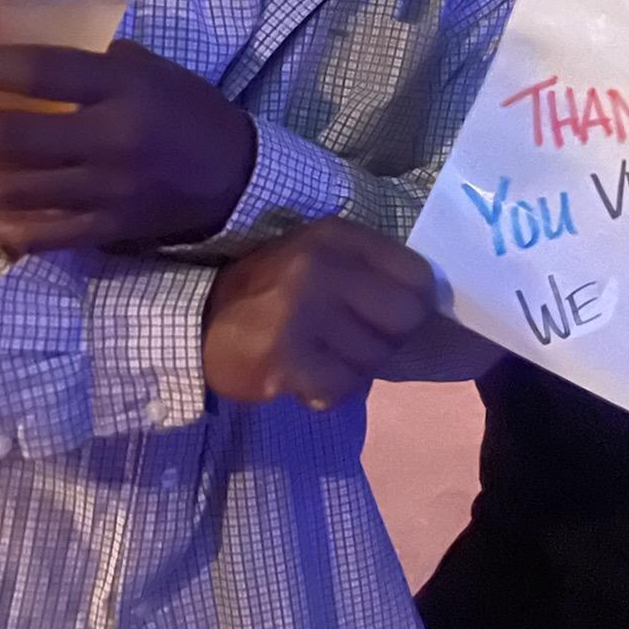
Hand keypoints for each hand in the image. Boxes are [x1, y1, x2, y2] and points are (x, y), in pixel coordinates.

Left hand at [0, 40, 256, 252]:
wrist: (238, 177)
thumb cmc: (185, 110)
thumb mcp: (146, 68)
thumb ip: (85, 61)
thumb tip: (10, 50)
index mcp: (124, 88)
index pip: (41, 70)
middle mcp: (113, 140)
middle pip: (12, 139)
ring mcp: (108, 191)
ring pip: (14, 192)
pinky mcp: (107, 230)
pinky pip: (39, 234)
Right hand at [202, 219, 436, 409]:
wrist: (196, 324)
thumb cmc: (272, 293)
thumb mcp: (320, 260)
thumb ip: (370, 273)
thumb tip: (432, 309)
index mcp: (336, 237)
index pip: (417, 275)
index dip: (416, 303)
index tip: (393, 316)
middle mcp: (321, 266)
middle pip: (405, 319)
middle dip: (389, 340)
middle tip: (356, 343)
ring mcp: (301, 312)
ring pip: (374, 359)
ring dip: (354, 369)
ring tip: (321, 356)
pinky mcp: (284, 358)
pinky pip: (341, 388)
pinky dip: (329, 391)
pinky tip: (305, 377)